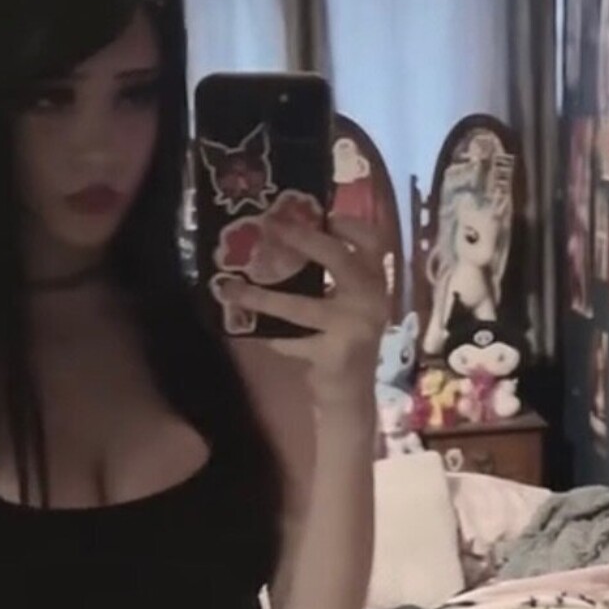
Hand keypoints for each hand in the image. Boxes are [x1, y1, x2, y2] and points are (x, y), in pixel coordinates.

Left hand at [222, 216, 387, 409]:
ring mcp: (355, 328)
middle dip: (303, 240)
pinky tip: (250, 329)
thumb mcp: (346, 303)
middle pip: (338, 259)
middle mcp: (372, 300)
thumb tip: (285, 236)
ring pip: (300, 306)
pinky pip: (292, 341)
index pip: (374, 241)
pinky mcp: (334, 355)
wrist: (350, 395)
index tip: (320, 213)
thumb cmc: (342, 342)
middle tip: (270, 227)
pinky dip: (270, 336)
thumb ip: (332, 276)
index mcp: (377, 282)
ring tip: (231, 288)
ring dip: (261, 296)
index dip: (349, 223)